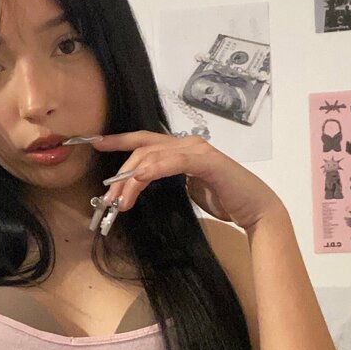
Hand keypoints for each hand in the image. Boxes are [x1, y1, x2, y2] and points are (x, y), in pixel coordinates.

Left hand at [93, 131, 283, 231]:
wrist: (255, 209)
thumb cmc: (223, 200)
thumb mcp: (186, 190)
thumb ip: (166, 182)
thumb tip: (138, 186)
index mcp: (181, 149)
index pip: (144, 140)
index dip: (119, 140)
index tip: (96, 143)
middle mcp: (188, 143)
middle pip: (143, 149)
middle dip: (121, 174)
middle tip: (108, 198)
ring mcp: (198, 150)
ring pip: (153, 155)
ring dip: (132, 179)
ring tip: (120, 201)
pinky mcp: (207, 161)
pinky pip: (174, 161)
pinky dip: (154, 169)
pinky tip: (139, 179)